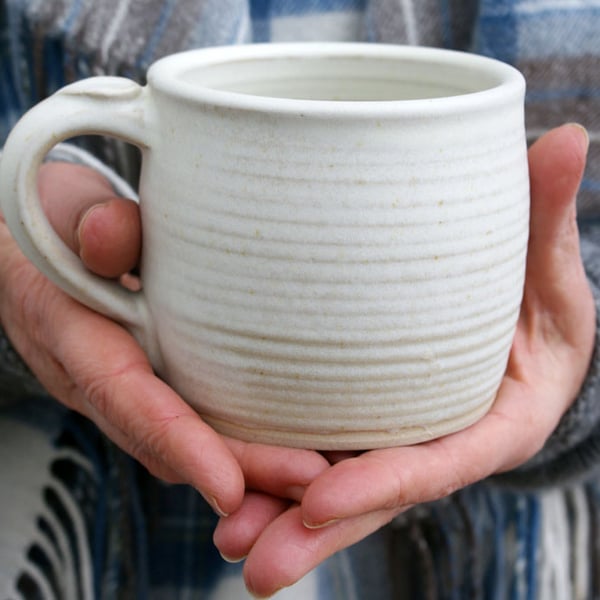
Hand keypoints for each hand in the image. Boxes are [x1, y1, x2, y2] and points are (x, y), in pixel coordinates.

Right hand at [0, 161, 328, 516]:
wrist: (36, 243)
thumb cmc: (55, 220)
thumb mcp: (65, 208)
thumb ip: (89, 222)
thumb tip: (109, 233)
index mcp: (71, 332)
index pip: (123, 395)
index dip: (177, 442)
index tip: (230, 487)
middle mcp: (96, 374)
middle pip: (166, 440)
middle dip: (237, 469)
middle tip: (309, 483)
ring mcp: (122, 382)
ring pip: (180, 441)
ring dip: (243, 467)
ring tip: (311, 478)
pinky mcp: (146, 375)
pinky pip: (190, 417)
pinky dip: (234, 442)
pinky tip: (286, 443)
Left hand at [213, 124, 594, 596]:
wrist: (508, 314)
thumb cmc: (536, 296)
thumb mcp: (548, 266)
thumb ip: (547, 216)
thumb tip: (571, 140)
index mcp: (492, 423)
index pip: (435, 464)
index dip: (382, 484)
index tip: (321, 501)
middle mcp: (437, 442)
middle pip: (374, 495)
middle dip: (313, 531)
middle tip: (250, 562)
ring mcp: (392, 435)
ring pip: (334, 486)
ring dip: (276, 514)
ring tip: (223, 539)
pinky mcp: (359, 417)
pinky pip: (314, 450)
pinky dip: (271, 470)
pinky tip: (226, 480)